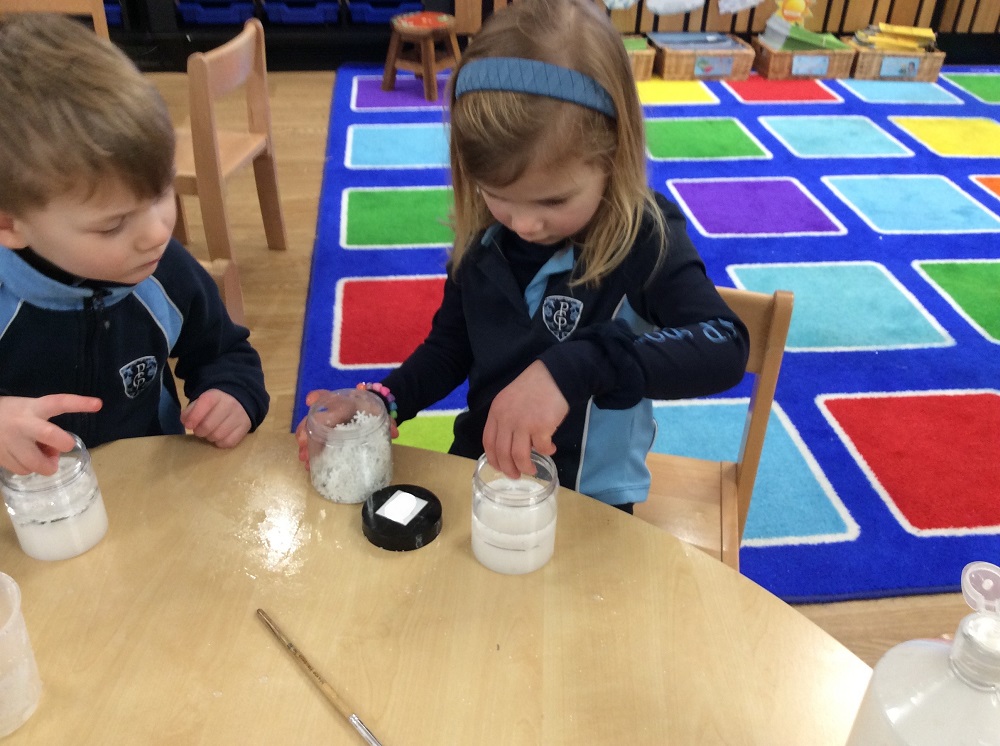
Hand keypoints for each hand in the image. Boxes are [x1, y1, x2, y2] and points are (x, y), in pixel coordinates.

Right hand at [0, 394, 102, 474]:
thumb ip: (46, 426)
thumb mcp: (30, 410)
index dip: (79, 403)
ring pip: (36, 462)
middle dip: (62, 444)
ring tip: (39, 453)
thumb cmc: (11, 414)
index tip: (98, 404)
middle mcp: (22, 424)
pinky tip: (24, 457)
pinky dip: (29, 468)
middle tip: (63, 446)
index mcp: (33, 408)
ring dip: (44, 463)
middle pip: (49, 435)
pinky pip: (23, 470)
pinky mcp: (0, 456)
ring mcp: (10, 441)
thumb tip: (56, 450)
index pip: (58, 402)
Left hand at [180, 389, 251, 447]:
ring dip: (210, 437)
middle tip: (199, 430)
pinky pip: (228, 442)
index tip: (188, 425)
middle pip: (208, 425)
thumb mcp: (202, 401)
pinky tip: (220, 437)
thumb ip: (190, 411)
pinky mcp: (245, 428)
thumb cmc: (215, 404)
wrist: (240, 401)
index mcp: (216, 395)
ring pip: (218, 436)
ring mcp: (239, 416)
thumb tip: (186, 422)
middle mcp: (229, 404)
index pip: (205, 404)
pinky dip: (220, 442)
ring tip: (210, 433)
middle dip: (199, 431)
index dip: (194, 417)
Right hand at [295, 389, 399, 470]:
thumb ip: (388, 422)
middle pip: (314, 417)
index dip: (318, 396)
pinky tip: (308, 463)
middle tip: (303, 442)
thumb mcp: (381, 415)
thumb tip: (395, 432)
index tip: (309, 401)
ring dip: (305, 443)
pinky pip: (314, 442)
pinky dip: (310, 451)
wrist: (370, 413)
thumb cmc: (372, 412)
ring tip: (304, 457)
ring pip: (310, 430)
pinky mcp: (325, 436)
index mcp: (344, 402)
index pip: (330, 396)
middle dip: (306, 428)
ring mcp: (326, 424)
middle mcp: (330, 411)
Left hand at [483, 361, 567, 478]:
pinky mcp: (541, 426)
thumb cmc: (532, 388)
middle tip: (515, 476)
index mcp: (497, 412)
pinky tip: (550, 449)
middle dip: (508, 469)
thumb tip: (510, 444)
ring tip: (532, 470)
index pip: (488, 442)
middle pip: (502, 453)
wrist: (553, 376)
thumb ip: (506, 419)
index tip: (499, 467)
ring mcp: (524, 423)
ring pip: (519, 456)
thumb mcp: (509, 400)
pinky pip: (542, 448)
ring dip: (525, 467)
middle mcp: (507, 419)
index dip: (493, 459)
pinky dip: (547, 452)